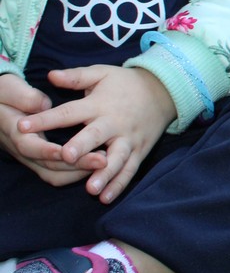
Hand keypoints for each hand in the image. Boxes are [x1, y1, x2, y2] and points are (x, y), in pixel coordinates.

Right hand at [0, 73, 102, 185]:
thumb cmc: (4, 90)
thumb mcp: (7, 88)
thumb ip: (24, 96)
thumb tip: (42, 104)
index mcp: (12, 130)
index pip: (29, 146)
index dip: (47, 151)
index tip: (68, 152)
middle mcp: (21, 147)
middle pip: (47, 165)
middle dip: (75, 165)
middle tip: (103, 160)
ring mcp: (30, 155)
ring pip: (53, 173)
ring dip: (78, 172)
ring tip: (105, 164)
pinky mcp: (39, 157)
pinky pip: (57, 172)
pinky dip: (74, 173)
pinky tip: (96, 165)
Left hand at [18, 66, 175, 202]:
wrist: (164, 91)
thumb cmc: (126, 83)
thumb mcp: (102, 73)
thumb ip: (76, 76)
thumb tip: (50, 76)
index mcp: (99, 104)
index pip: (69, 111)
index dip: (46, 118)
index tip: (23, 125)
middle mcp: (114, 123)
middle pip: (96, 136)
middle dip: (82, 147)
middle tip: (67, 156)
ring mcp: (128, 139)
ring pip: (116, 158)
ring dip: (104, 174)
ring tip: (91, 189)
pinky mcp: (139, 151)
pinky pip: (129, 170)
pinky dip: (119, 184)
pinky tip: (105, 198)